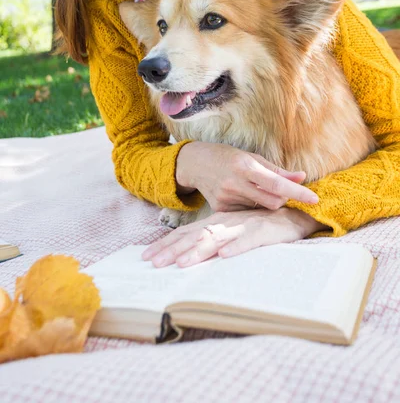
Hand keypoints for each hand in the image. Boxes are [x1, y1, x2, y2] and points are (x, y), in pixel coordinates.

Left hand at [142, 207, 327, 267]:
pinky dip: (236, 247)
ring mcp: (243, 227)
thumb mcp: (232, 231)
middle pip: (195, 237)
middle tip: (153, 264)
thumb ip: (213, 240)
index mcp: (216, 223)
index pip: (186, 234)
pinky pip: (248, 241)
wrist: (292, 213)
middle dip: (173, 251)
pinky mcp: (263, 232)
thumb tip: (188, 255)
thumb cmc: (259, 224)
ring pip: (217, 239)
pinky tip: (225, 256)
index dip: (166, 245)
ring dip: (199, 252)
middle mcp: (226, 223)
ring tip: (181, 264)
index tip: (147, 257)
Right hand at [176, 142, 317, 211]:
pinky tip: (240, 196)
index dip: (297, 192)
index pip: (276, 183)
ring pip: (259, 209)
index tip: (314, 199)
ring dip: (264, 203)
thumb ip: (277, 170)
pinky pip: (246, 214)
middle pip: (272, 202)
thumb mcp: (252, 158)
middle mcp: (235, 183)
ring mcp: (226, 198)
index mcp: (245, 167)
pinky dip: (250, 207)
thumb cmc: (228, 157)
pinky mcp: (220, 209)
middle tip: (278, 191)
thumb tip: (302, 177)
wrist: (196, 164)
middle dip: (281, 199)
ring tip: (252, 190)